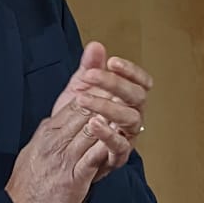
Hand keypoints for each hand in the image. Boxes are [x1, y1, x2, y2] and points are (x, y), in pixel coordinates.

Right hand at [5, 99, 125, 202]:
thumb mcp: (34, 151)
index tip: (112, 85)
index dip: (95, 93)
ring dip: (111, 118)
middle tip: (126, 88)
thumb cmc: (27, 187)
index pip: (74, 105)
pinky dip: (106, 146)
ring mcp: (64, 159)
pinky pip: (93, 157)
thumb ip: (47, 135)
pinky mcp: (73, 179)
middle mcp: (54, 142)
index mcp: (47, 134)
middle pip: (84, 112)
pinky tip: (118, 138)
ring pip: (90, 130)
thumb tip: (55, 121)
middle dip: (106, 99)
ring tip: (128, 107)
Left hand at [52, 41, 152, 175]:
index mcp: (127, 101)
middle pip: (138, 97)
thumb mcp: (79, 91)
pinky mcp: (117, 156)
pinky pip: (120, 146)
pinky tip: (93, 123)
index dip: (131, 71)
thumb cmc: (77, 122)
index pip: (141, 83)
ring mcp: (127, 137)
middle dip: (115, 84)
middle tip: (89, 76)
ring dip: (108, 106)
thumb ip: (89, 70)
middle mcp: (132, 117)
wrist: (62, 154)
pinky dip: (108, 134)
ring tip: (83, 99)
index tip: (113, 62)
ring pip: (131, 119)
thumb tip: (96, 46)